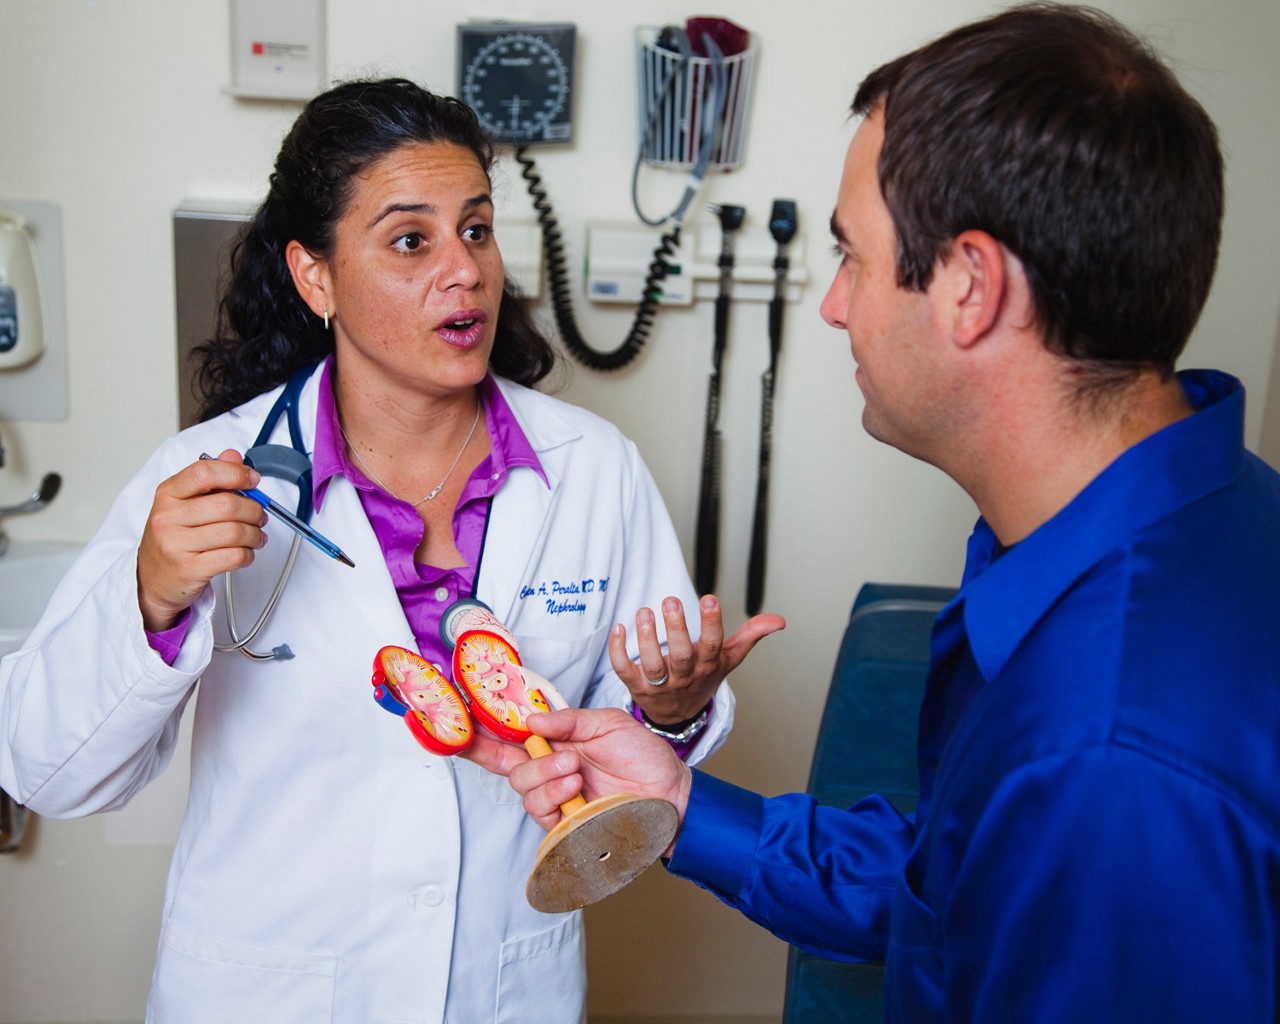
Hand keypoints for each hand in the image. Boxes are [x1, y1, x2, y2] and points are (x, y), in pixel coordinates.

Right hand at [136, 450, 267, 631]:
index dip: (236, 473)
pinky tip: (245, 552)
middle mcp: (168, 517)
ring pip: (235, 532)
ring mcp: (176, 544)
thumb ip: (210, 478)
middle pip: (227, 505)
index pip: (205, 472)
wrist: (152, 579)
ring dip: (255, 535)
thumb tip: (234, 456)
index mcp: (167, 494)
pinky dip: (248, 554)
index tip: (252, 480)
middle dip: (254, 510)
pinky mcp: (189, 569)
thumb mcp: (183, 504)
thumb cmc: (173, 538)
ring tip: (255, 536)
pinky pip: (234, 556)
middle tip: (259, 516)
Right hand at [463, 707, 691, 838]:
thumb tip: (531, 721)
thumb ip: (569, 721)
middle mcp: (550, 770)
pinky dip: (556, 796)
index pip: (509, 738)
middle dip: (504, 752)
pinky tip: (576, 787)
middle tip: (534, 742)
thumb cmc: (643, 756)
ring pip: (523, 788)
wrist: (671, 791)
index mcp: (556, 742)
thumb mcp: (608, 724)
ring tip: (575, 768)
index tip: (461, 724)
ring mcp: (557, 798)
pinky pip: (542, 813)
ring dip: (546, 774)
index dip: (482, 733)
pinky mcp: (565, 824)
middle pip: (504, 764)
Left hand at [613, 594, 784, 724]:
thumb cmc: (703, 677)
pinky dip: (618, 651)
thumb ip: (751, 636)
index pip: (712, 646)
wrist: (679, 714)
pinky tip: (619, 628)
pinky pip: (624, 671)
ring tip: (644, 612)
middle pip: (681, 656)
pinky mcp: (636, 686)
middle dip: (676, 629)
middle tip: (671, 600)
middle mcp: (684, 676)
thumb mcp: (729, 658)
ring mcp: (659, 684)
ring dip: (646, 639)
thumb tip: (779, 620)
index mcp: (707, 666)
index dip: (711, 624)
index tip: (709, 599)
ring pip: (652, 664)